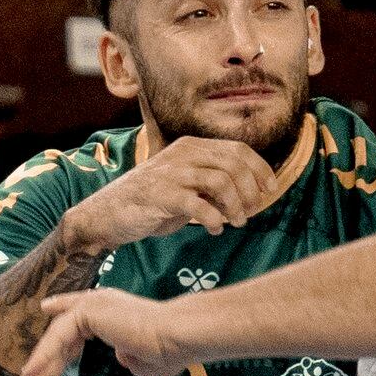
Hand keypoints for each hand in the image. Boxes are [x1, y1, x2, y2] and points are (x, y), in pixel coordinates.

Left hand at [22, 289, 190, 375]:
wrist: (175, 337)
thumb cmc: (167, 351)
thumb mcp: (143, 360)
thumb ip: (130, 357)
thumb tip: (124, 357)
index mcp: (114, 313)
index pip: (82, 315)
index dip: (63, 314)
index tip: (47, 309)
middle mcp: (101, 303)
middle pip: (65, 332)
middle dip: (48, 360)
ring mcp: (93, 304)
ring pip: (58, 337)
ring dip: (43, 364)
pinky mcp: (87, 311)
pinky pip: (58, 337)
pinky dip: (46, 356)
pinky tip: (34, 373)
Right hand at [64, 136, 273, 253]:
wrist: (107, 214)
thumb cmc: (151, 202)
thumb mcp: (186, 185)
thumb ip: (213, 184)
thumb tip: (250, 195)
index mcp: (191, 146)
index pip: (238, 149)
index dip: (259, 169)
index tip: (268, 190)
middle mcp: (182, 153)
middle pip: (233, 164)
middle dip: (250, 191)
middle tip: (250, 213)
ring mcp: (171, 173)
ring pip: (220, 182)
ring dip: (235, 207)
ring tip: (234, 222)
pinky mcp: (160, 195)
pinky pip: (199, 206)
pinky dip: (214, 220)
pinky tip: (214, 229)